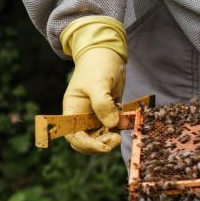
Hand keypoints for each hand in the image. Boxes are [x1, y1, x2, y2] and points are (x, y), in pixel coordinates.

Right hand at [59, 16, 127, 153]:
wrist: (107, 54)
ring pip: (102, 136)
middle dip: (100, 144)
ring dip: (112, 136)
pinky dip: (120, 127)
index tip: (103, 146)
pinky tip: (127, 118)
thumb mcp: (98, 83)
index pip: (74, 136)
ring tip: (123, 125)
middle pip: (88, 141)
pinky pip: (114, 126)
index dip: (87, 145)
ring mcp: (96, 115)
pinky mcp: (110, 112)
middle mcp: (83, 116)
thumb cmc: (97, 66)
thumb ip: (103, 104)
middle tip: (115, 138)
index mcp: (72, 111)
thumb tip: (111, 125)